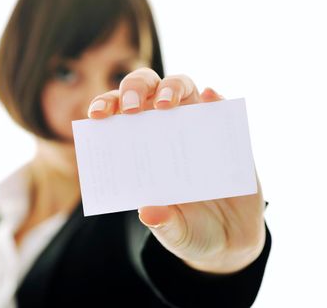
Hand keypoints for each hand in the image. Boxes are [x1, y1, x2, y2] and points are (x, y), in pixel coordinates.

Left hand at [87, 68, 265, 273]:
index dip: (105, 106)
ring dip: (172, 87)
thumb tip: (148, 212)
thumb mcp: (174, 232)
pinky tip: (210, 98)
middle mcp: (164, 129)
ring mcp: (196, 126)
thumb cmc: (189, 229)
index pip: (117, 115)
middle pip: (146, 89)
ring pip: (181, 86)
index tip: (97, 115)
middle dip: (135, 90)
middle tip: (131, 109)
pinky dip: (214, 98)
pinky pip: (220, 106)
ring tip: (166, 104)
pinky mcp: (226, 132)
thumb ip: (163, 222)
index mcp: (140, 147)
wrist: (229, 239)